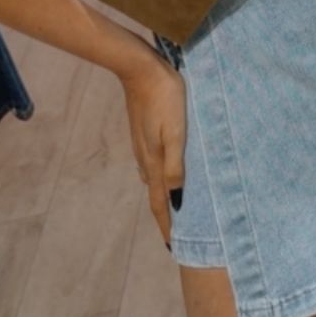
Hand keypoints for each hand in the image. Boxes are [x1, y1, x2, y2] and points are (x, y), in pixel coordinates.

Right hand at [118, 44, 186, 247]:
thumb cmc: (164, 97)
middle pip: (155, 195)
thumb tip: (176, 197)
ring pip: (152, 179)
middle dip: (164, 215)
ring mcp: (141, 145)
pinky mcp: (142, 133)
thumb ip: (176, 164)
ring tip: (174, 207)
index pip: (159, 202)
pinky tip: (167, 173)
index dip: (166, 225)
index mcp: (154, 161)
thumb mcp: (176, 131)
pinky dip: (160, 178)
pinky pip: (152, 164)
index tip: (171, 247)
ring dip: (162, 196)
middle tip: (175, 233)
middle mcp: (144, 158)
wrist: (139, 69)